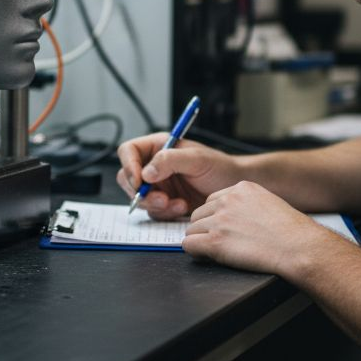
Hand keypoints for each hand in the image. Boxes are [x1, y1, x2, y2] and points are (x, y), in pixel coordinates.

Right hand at [115, 133, 239, 219]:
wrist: (233, 188)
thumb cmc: (219, 167)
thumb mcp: (197, 159)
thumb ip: (170, 161)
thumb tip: (146, 173)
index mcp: (158, 147)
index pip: (128, 151)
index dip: (128, 165)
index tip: (139, 181)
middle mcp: (154, 166)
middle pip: (128, 178)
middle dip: (141, 192)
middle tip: (161, 199)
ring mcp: (158, 186)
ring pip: (139, 198)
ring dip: (155, 205)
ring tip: (177, 204)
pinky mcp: (164, 203)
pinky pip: (153, 211)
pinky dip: (165, 213)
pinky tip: (182, 208)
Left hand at [183, 181, 326, 274]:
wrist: (300, 248)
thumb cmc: (292, 233)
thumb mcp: (269, 203)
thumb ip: (248, 205)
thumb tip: (234, 218)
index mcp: (241, 188)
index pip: (212, 200)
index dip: (215, 217)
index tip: (226, 229)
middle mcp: (228, 200)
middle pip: (199, 214)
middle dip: (206, 229)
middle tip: (222, 242)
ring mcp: (220, 220)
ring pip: (192, 229)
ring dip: (201, 241)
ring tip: (221, 251)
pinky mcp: (215, 241)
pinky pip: (189, 244)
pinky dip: (196, 252)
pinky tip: (208, 256)